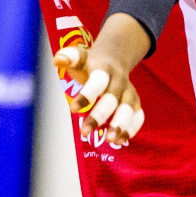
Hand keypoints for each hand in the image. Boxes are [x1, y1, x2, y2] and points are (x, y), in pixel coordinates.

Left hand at [52, 14, 150, 146]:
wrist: (114, 59)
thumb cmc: (90, 63)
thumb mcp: (79, 57)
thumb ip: (69, 57)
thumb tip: (58, 60)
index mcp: (104, 68)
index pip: (97, 82)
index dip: (87, 95)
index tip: (73, 110)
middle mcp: (119, 81)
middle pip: (112, 99)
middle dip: (100, 116)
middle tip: (85, 132)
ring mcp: (129, 92)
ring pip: (128, 110)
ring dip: (121, 125)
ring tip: (110, 140)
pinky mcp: (135, 102)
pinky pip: (138, 116)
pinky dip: (132, 128)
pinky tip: (121, 140)